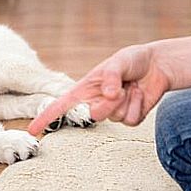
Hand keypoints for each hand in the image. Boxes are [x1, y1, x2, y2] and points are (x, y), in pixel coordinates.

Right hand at [28, 44, 171, 134]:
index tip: (33, 130)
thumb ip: (111, 76)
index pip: (60, 106)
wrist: (157, 66)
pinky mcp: (128, 118)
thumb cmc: (132, 60)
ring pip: (114, 118)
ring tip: (131, 87)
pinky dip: (138, 106)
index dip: (46, 118)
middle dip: (108, 104)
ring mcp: (111, 113)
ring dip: (126, 101)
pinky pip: (130, 121)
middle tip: (120, 89)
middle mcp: (95, 103)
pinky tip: (140, 95)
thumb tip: (107, 94)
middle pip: (93, 115)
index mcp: (85, 90)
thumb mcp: (119, 60)